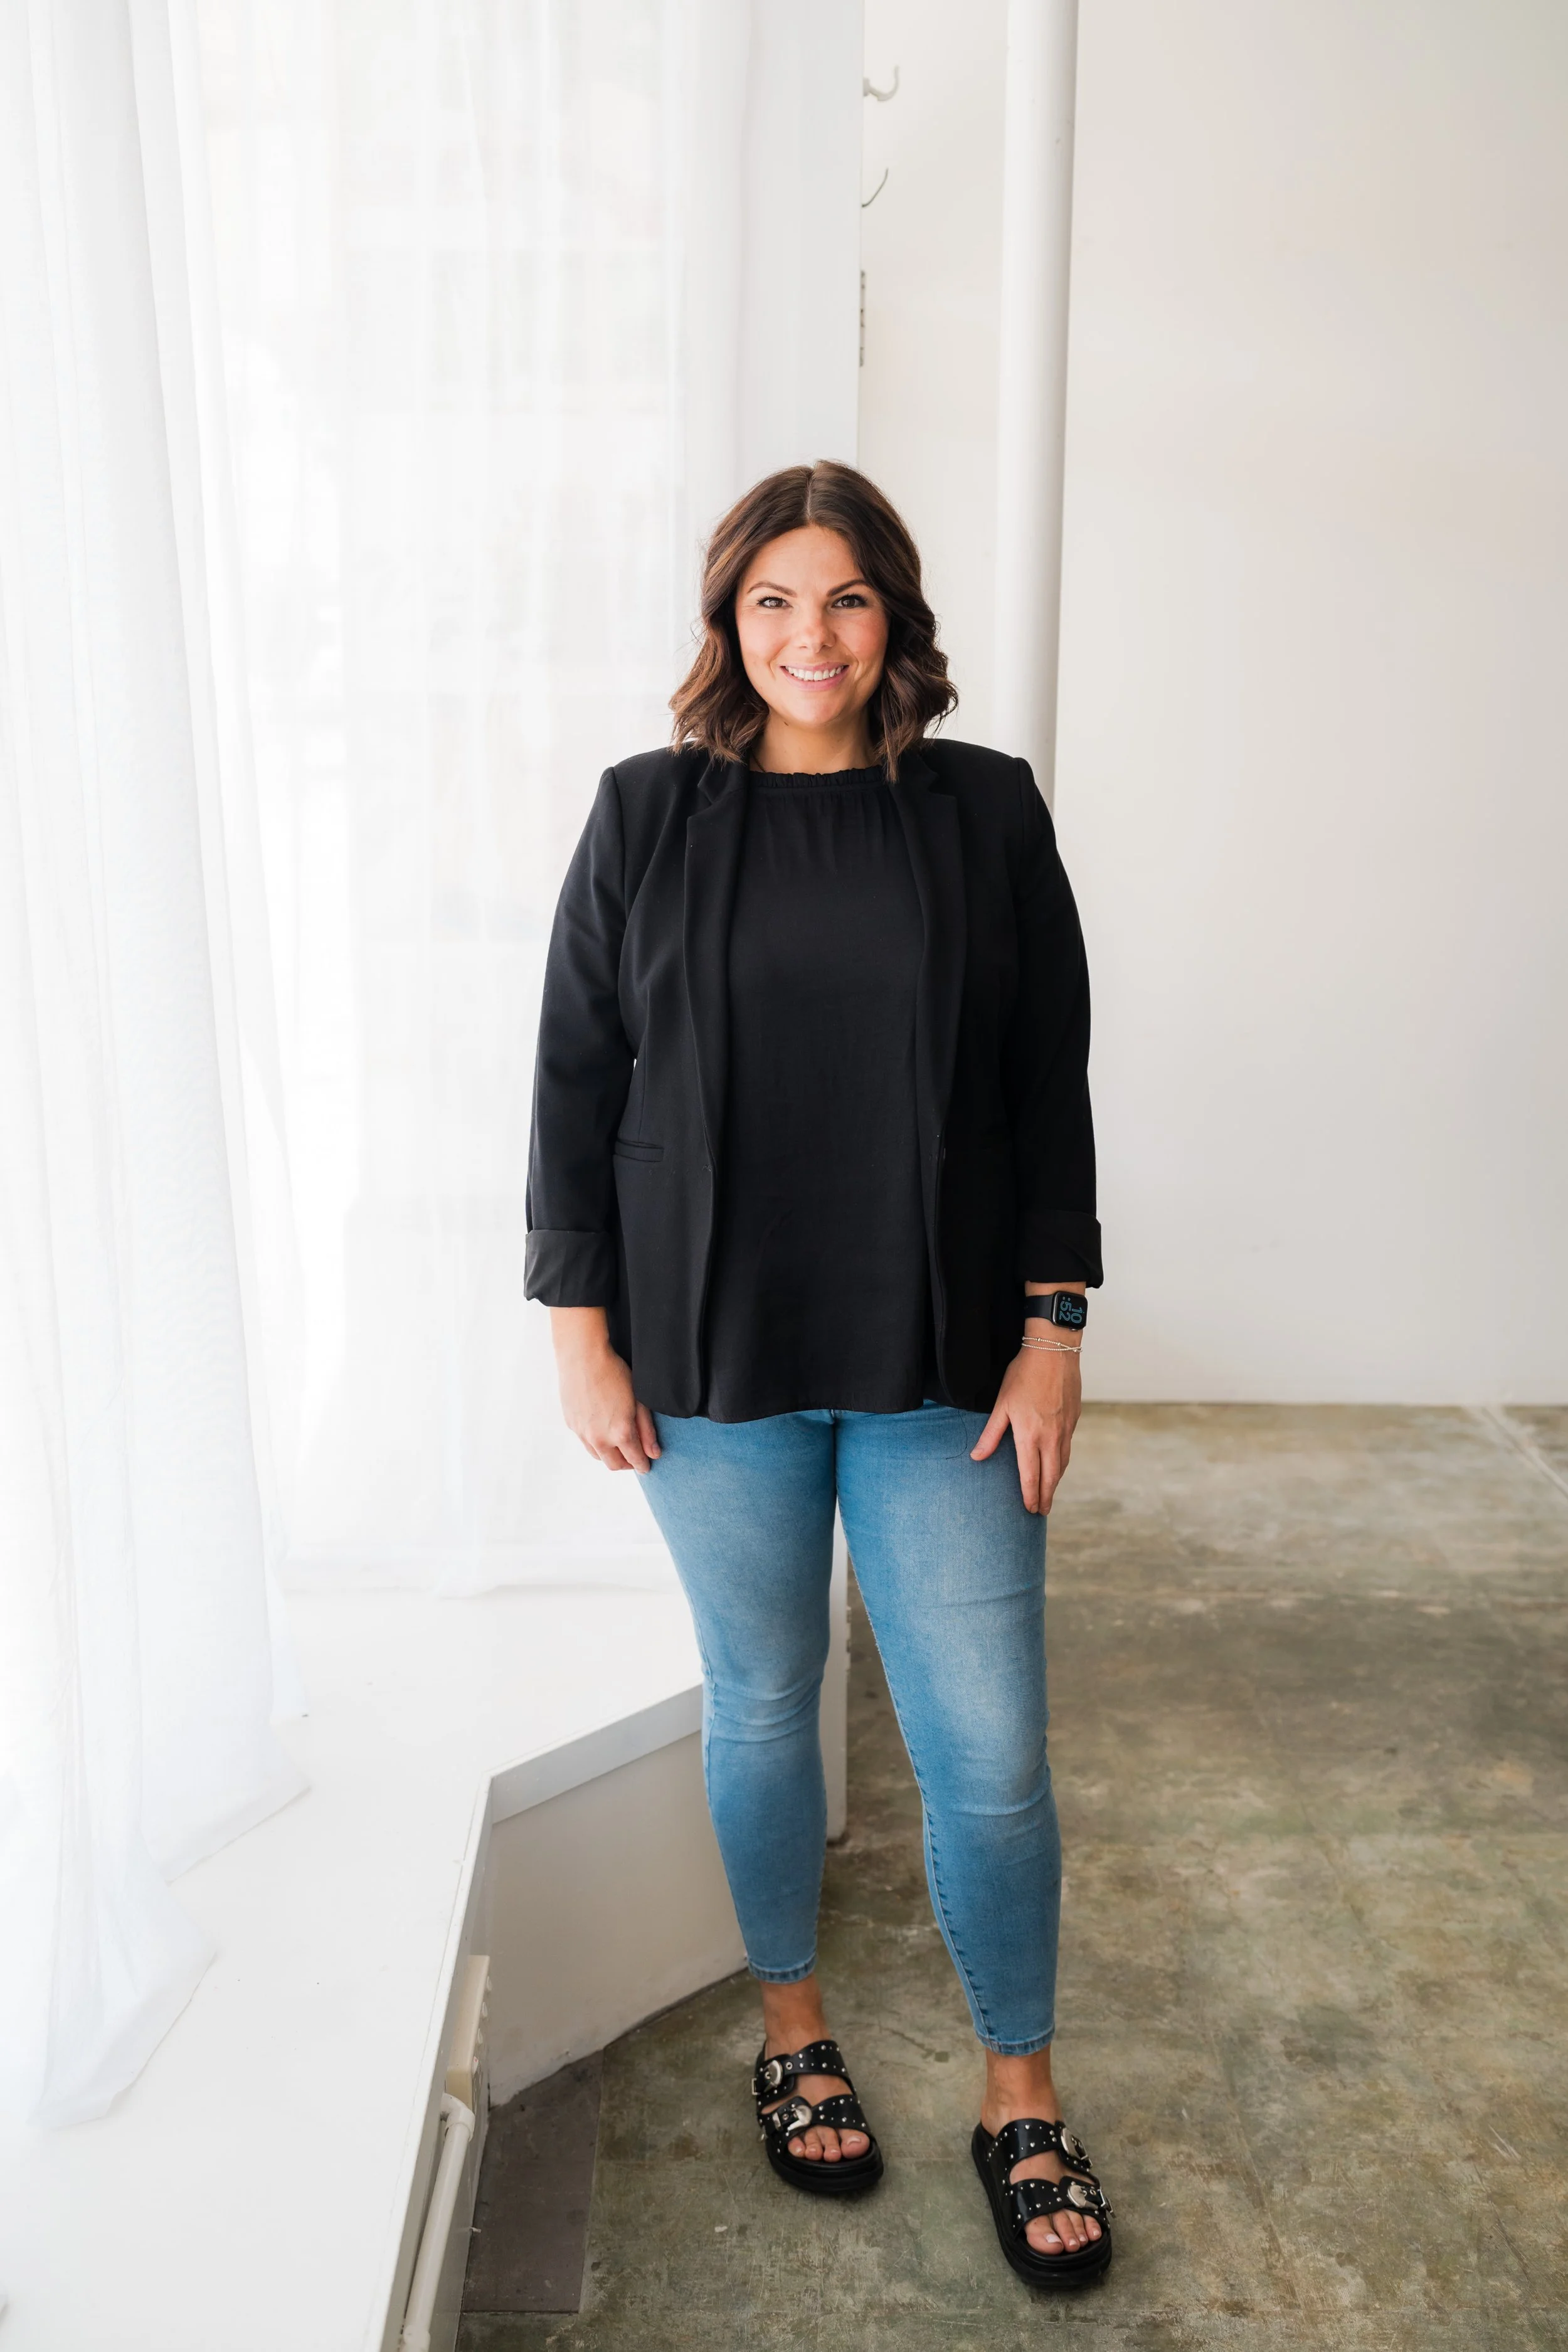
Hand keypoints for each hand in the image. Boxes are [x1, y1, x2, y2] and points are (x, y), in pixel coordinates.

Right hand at [549, 1307, 660, 1473]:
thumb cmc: (615, 1374)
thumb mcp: (639, 1401)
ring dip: (610, 1456)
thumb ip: (647, 1430)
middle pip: (615, 1465)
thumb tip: (654, 1453)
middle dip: (627, 1465)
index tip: (647, 1465)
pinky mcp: (571, 1425)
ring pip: (598, 1456)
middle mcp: (599, 1439)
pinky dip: (596, 1442)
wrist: (583, 1357)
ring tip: (618, 1446)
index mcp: (620, 1433)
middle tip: (634, 1458)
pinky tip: (601, 1430)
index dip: (643, 1465)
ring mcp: (582, 1433)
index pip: (635, 1461)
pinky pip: (585, 1442)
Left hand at [970, 1342, 1080, 1513]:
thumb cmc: (1023, 1374)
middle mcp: (1051, 1437)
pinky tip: (1058, 1465)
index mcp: (1030, 1435)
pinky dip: (1063, 1463)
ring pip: (1062, 1464)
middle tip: (1042, 1512)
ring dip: (1056, 1482)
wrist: (1054, 1351)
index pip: (1030, 1475)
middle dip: (1046, 1497)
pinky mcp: (1074, 1419)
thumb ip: (991, 1434)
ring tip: (1050, 1494)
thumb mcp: (1002, 1404)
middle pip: (1051, 1476)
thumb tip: (977, 1457)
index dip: (1029, 1495)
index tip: (1029, 1509)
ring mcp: (1065, 1429)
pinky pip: (1068, 1448)